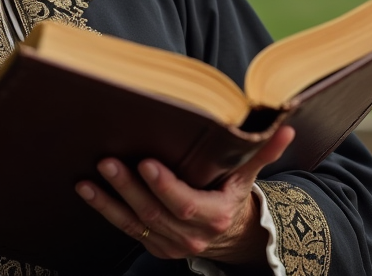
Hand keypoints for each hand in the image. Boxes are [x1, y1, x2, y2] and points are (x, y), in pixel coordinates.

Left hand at [75, 126, 295, 264]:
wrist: (232, 234)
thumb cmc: (234, 194)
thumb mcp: (248, 173)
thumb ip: (262, 150)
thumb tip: (284, 124)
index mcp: (216, 216)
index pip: (186, 204)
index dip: (164, 187)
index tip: (147, 163)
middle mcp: (193, 236)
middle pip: (156, 212)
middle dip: (129, 188)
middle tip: (108, 161)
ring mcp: (172, 244)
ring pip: (136, 223)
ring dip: (110, 200)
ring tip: (90, 178)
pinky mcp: (156, 245)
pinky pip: (127, 229)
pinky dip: (105, 210)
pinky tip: (87, 191)